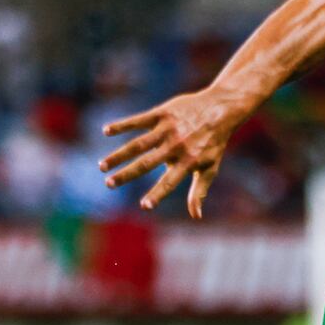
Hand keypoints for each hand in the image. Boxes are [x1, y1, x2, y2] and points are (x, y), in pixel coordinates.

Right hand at [98, 86, 247, 218]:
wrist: (222, 108)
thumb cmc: (214, 142)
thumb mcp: (210, 167)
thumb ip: (199, 191)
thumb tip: (196, 216)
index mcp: (188, 161)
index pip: (170, 182)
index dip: (158, 194)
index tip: (145, 206)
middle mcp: (176, 145)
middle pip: (147, 163)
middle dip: (127, 174)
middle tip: (109, 183)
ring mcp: (168, 129)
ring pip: (138, 144)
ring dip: (119, 155)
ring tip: (103, 165)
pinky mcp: (163, 113)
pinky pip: (139, 120)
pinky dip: (122, 125)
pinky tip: (106, 131)